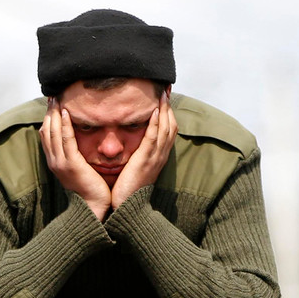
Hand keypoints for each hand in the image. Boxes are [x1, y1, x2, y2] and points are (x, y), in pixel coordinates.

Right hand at [41, 97, 110, 219]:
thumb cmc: (91, 189)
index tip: (52, 104)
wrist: (93, 207)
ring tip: (57, 98)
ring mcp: (60, 162)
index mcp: (55, 161)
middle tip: (52, 95)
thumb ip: (76, 155)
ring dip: (54, 114)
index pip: (47, 135)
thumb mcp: (79, 169)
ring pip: (53, 132)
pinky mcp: (71, 164)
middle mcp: (54, 161)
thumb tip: (80, 142)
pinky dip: (64, 125)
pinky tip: (65, 112)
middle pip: (46, 131)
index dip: (48, 118)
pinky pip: (65, 140)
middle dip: (49, 112)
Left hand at [110, 91, 176, 208]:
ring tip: (162, 93)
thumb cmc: (127, 190)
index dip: (167, 113)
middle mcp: (160, 155)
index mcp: (158, 156)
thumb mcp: (135, 168)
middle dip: (169, 106)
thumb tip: (132, 143)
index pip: (168, 129)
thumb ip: (137, 155)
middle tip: (166, 89)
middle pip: (171, 125)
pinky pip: (154, 138)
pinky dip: (156, 123)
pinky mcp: (146, 160)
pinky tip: (155, 110)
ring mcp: (155, 157)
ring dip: (164, 109)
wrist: (128, 208)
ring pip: (165, 128)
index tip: (164, 98)